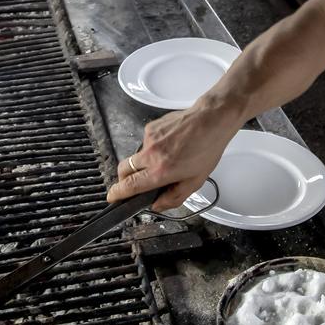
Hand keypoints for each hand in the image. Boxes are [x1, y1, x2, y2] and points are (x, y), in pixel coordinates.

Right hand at [105, 104, 236, 210]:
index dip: (117, 193)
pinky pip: (146, 143)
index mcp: (161, 171)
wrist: (211, 119)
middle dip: (125, 180)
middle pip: (124, 170)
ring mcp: (148, 139)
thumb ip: (174, 198)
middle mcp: (150, 154)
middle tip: (137, 183)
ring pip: (137, 156)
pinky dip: (154, 148)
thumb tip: (157, 205)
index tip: (112, 197)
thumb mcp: (195, 181)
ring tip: (168, 158)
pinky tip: (171, 145)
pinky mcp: (150, 127)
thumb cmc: (207, 148)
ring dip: (145, 162)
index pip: (129, 185)